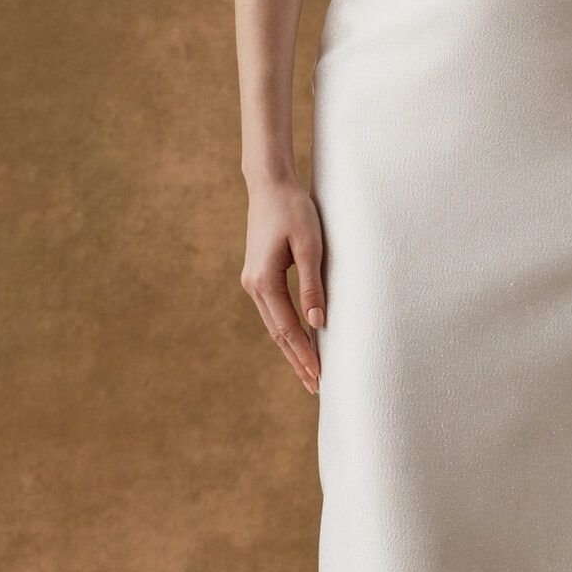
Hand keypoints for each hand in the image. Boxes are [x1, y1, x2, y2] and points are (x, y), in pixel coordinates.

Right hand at [241, 178, 325, 396]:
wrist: (269, 184)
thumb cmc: (293, 210)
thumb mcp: (309, 246)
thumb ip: (312, 285)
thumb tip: (318, 323)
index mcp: (264, 280)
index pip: (287, 328)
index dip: (303, 354)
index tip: (319, 376)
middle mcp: (253, 285)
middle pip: (277, 333)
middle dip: (297, 360)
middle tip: (316, 386)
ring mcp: (252, 281)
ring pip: (273, 324)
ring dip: (291, 348)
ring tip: (309, 371)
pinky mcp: (258, 275)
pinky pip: (272, 311)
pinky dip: (286, 330)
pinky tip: (299, 340)